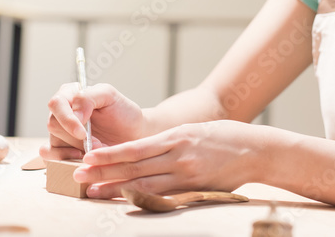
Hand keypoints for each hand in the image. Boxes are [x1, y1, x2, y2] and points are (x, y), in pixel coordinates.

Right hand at [41, 82, 147, 160]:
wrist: (133, 134)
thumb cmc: (122, 113)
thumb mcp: (110, 96)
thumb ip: (88, 97)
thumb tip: (73, 114)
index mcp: (70, 94)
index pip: (56, 104)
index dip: (67, 120)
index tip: (83, 133)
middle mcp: (61, 112)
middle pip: (53, 125)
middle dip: (76, 139)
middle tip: (98, 144)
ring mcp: (59, 132)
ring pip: (52, 143)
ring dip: (74, 151)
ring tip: (95, 151)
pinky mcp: (62, 149)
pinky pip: (50, 156)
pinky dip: (64, 160)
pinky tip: (81, 159)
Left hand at [73, 120, 258, 198]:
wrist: (256, 149)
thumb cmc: (223, 137)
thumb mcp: (192, 131)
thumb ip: (168, 142)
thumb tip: (140, 153)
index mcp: (175, 138)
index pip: (134, 149)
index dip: (109, 155)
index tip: (87, 158)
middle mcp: (178, 156)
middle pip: (134, 167)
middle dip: (104, 173)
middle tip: (78, 176)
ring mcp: (186, 175)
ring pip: (145, 184)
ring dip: (116, 189)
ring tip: (93, 192)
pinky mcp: (195, 189)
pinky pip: (165, 196)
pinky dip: (143, 199)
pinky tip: (127, 202)